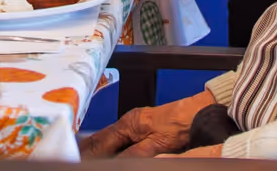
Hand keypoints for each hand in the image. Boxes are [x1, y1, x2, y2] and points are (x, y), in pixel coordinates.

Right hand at [79, 91, 213, 158]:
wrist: (200, 114)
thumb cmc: (180, 125)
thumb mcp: (154, 145)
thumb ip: (132, 154)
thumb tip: (112, 162)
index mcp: (128, 124)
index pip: (101, 141)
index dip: (88, 151)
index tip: (77, 157)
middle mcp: (129, 122)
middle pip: (103, 139)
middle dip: (90, 149)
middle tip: (78, 156)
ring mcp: (137, 125)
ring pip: (111, 139)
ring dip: (99, 148)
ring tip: (86, 155)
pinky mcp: (145, 129)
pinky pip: (121, 139)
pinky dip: (111, 147)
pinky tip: (109, 153)